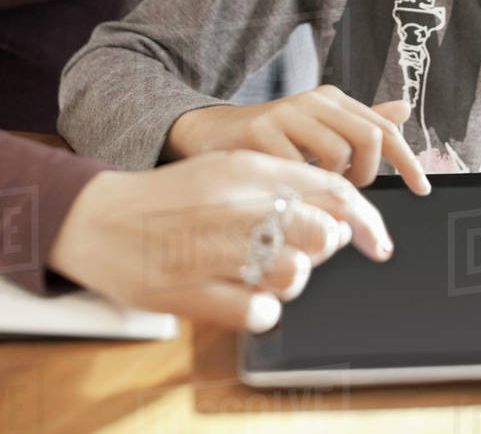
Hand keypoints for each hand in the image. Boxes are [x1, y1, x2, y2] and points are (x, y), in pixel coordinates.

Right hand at [48, 150, 394, 330]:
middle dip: (325, 249)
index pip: (332, 188)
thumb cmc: (172, 197)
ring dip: (292, 281)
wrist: (100, 218)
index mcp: (247, 167)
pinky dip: (261, 311)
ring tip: (262, 271)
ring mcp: (212, 248)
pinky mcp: (191, 291)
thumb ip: (282, 179)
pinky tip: (243, 297)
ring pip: (295, 274)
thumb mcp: (227, 169)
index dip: (367, 218)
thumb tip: (340, 206)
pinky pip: (259, 312)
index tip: (380, 241)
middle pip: (321, 233)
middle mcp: (235, 204)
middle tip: (305, 250)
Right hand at [166, 85, 430, 195]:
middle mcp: (313, 101)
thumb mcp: (319, 130)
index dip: (407, 160)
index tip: (422, 188)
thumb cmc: (272, 139)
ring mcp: (286, 114)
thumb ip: (361, 122)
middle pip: (368, 139)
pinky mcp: (260, 133)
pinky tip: (285, 189)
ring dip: (331, 184)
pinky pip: (299, 169)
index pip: (383, 127)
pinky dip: (300, 189)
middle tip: (348, 190)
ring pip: (337, 156)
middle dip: (367, 174)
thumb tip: (405, 108)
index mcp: (332, 100)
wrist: (210, 134)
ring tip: (310, 189)